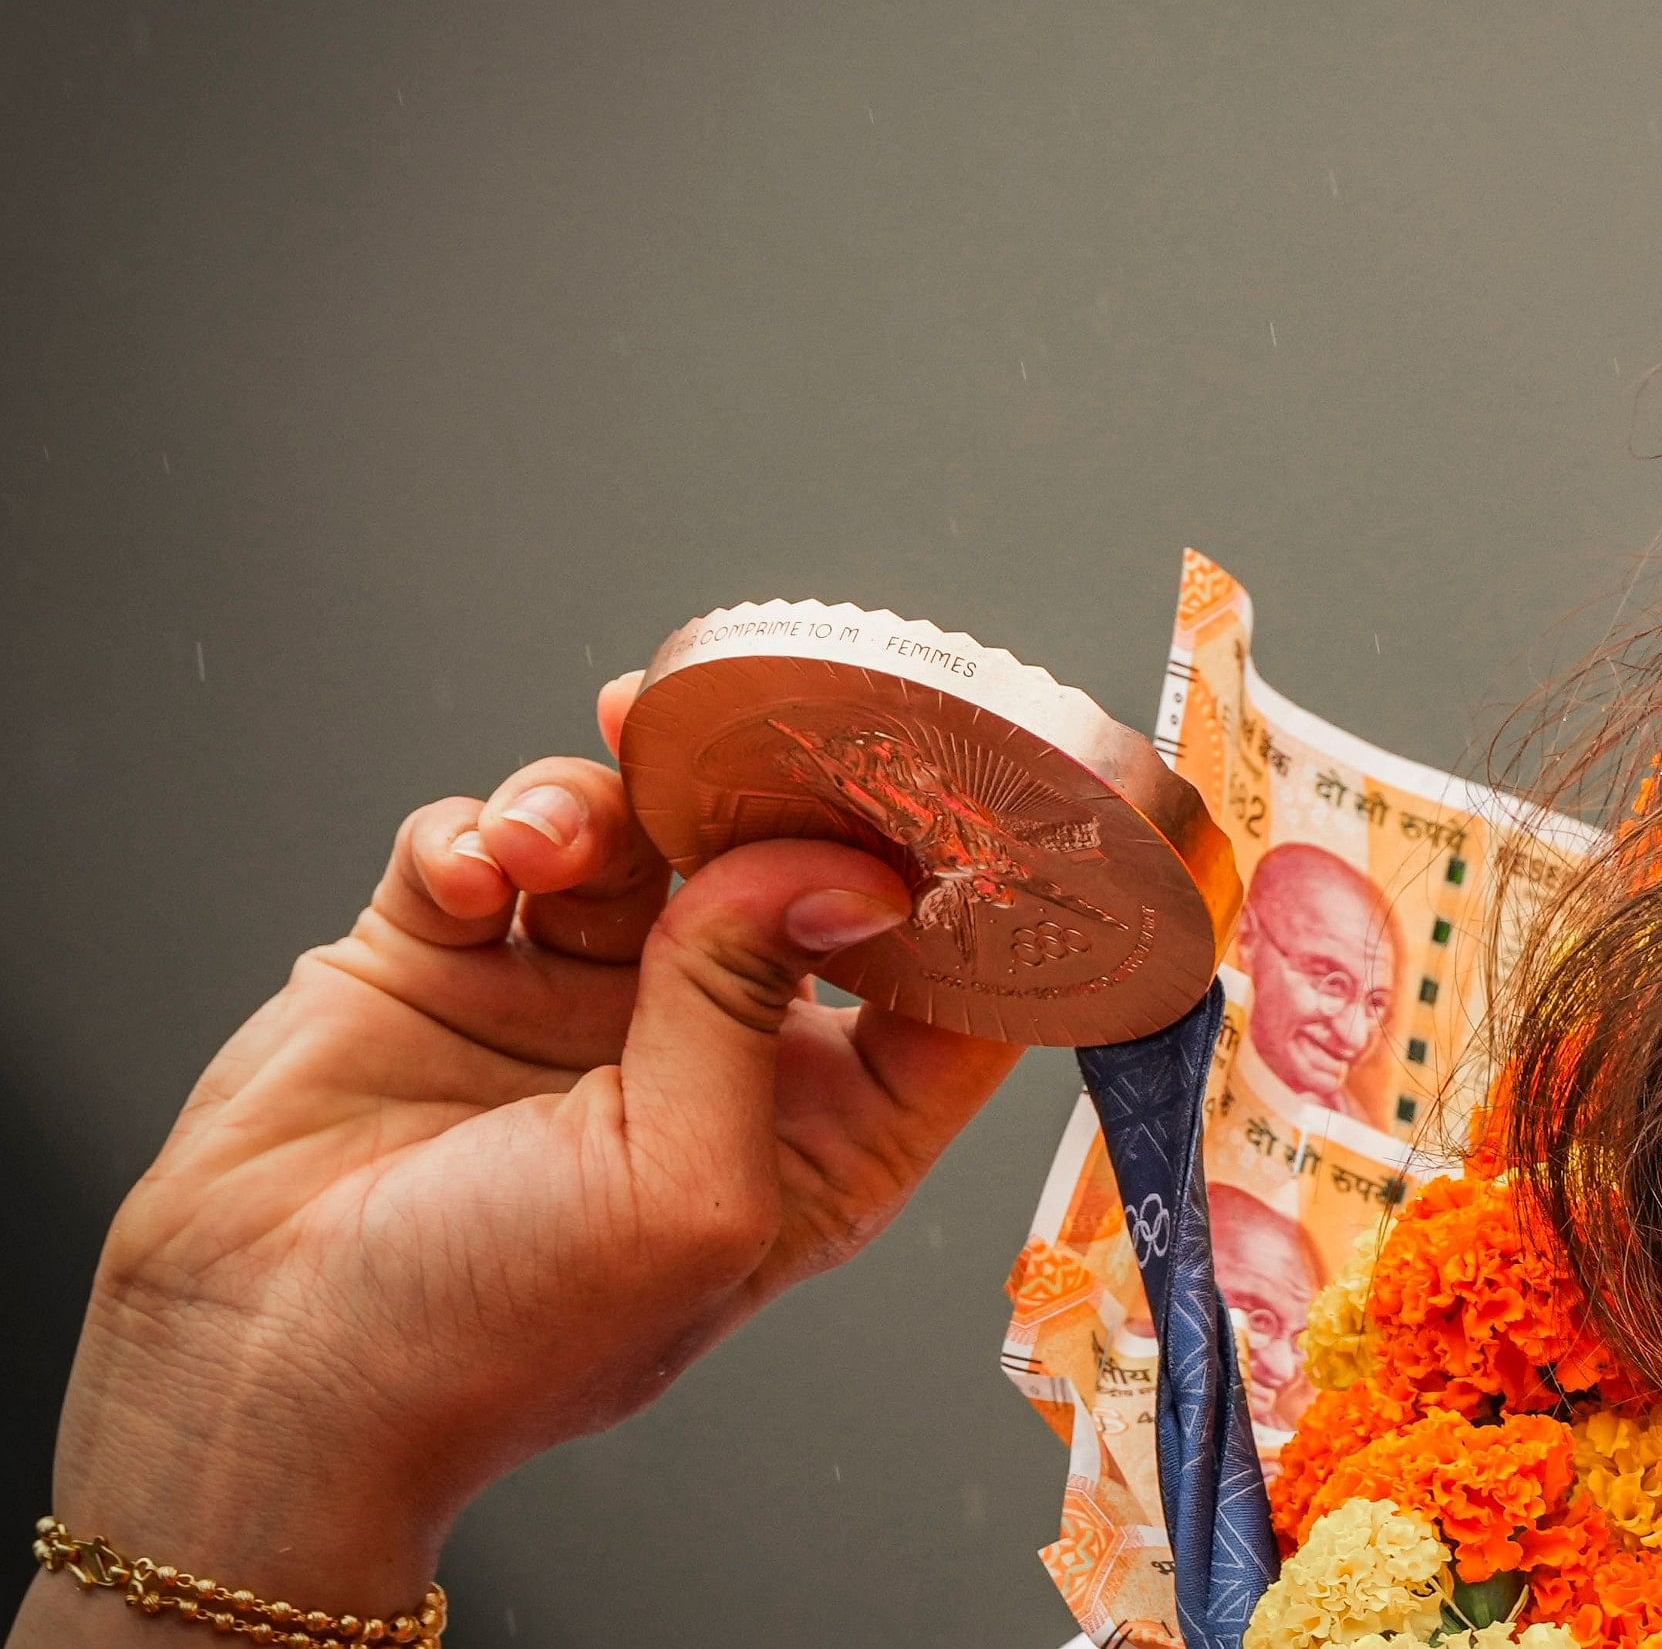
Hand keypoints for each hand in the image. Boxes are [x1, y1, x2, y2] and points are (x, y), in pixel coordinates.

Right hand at [16, 677, 1023, 1642]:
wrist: (261, 1372)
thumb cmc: (492, 1340)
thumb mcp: (683, 1192)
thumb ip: (754, 1010)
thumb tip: (842, 868)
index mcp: (810, 1135)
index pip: (935, 995)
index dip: (959, 897)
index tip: (952, 801)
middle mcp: (703, 1052)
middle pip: (778, 869)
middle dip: (761, 792)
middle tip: (737, 731)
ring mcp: (568, 996)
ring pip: (629, 829)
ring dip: (597, 806)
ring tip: (546, 847)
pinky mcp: (441, 958)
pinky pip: (483, 838)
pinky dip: (477, 833)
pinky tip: (469, 883)